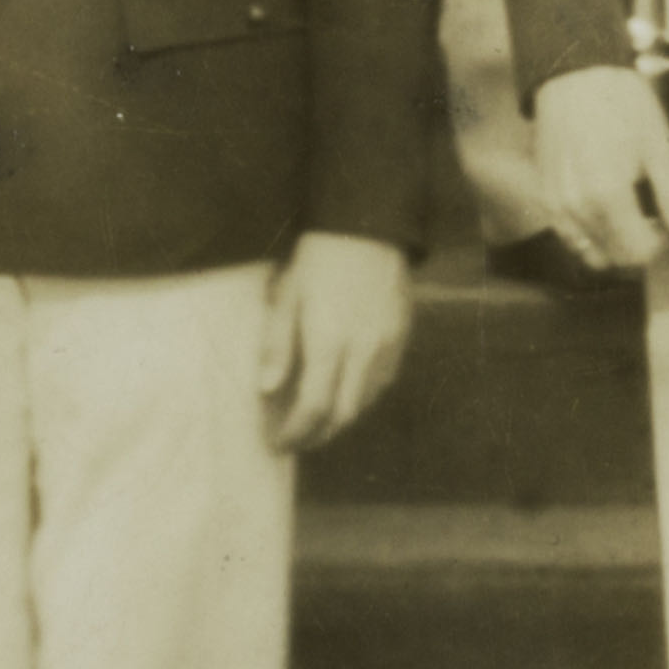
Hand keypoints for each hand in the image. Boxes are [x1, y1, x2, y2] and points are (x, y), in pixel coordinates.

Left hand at [259, 233, 415, 451]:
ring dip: (340, 417)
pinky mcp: (401, 336)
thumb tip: (266, 389)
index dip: (295, 433)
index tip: (278, 442)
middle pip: (343, 415)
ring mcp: (386, 345)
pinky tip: (345, 389)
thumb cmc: (318, 259)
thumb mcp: (287, 296)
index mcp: (329, 342)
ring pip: (365, 401)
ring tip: (317, 418)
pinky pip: (383, 380)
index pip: (313, 408)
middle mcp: (362, 351)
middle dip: (318, 435)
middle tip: (296, 439)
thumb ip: (277, 346)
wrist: (367, 225)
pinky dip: (362, 395)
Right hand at [528, 63, 668, 274]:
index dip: (663, 244)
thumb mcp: (660, 146)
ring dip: (615, 246)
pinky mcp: (544, 196)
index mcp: (608, 197)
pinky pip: (569, 237)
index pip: (641, 253)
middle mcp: (576, 209)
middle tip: (655, 220)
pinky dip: (590, 236)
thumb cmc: (622, 103)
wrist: (573, 72)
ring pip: (590, 253)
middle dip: (640, 247)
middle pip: (616, 259)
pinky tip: (605, 210)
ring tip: (631, 215)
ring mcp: (555, 205)